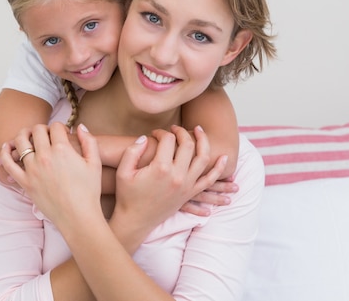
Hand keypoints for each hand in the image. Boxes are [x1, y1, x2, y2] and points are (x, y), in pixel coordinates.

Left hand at [0, 122, 103, 227]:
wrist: (78, 217)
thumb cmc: (89, 191)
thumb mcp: (95, 163)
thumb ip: (89, 140)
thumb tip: (80, 125)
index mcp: (63, 150)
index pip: (56, 126)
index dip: (60, 127)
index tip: (63, 133)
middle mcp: (45, 156)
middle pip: (37, 130)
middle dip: (42, 128)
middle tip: (46, 135)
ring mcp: (32, 169)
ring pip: (20, 141)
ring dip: (23, 135)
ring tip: (28, 137)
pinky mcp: (24, 182)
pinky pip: (8, 163)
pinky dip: (5, 153)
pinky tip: (7, 148)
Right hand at [111, 125, 226, 237]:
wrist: (134, 220)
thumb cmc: (127, 195)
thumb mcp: (124, 171)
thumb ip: (133, 150)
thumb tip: (146, 137)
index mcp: (160, 169)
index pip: (168, 140)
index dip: (162, 132)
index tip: (155, 133)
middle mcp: (177, 176)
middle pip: (188, 145)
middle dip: (183, 132)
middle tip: (176, 128)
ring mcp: (185, 186)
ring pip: (203, 160)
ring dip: (205, 143)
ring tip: (201, 131)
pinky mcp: (189, 194)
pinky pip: (209, 181)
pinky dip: (218, 170)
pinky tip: (224, 159)